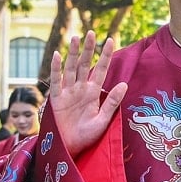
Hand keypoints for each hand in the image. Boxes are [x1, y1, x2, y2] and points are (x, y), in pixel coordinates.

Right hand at [49, 32, 127, 156]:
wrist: (70, 148)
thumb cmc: (88, 136)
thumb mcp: (103, 120)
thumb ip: (112, 102)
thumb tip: (124, 84)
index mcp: (94, 93)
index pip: (102, 70)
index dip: (106, 55)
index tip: (111, 39)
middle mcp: (81, 89)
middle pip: (85, 65)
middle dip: (89, 49)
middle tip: (92, 32)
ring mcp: (68, 92)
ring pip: (71, 69)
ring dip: (73, 54)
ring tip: (76, 38)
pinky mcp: (56, 99)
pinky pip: (56, 81)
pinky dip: (56, 69)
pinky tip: (58, 56)